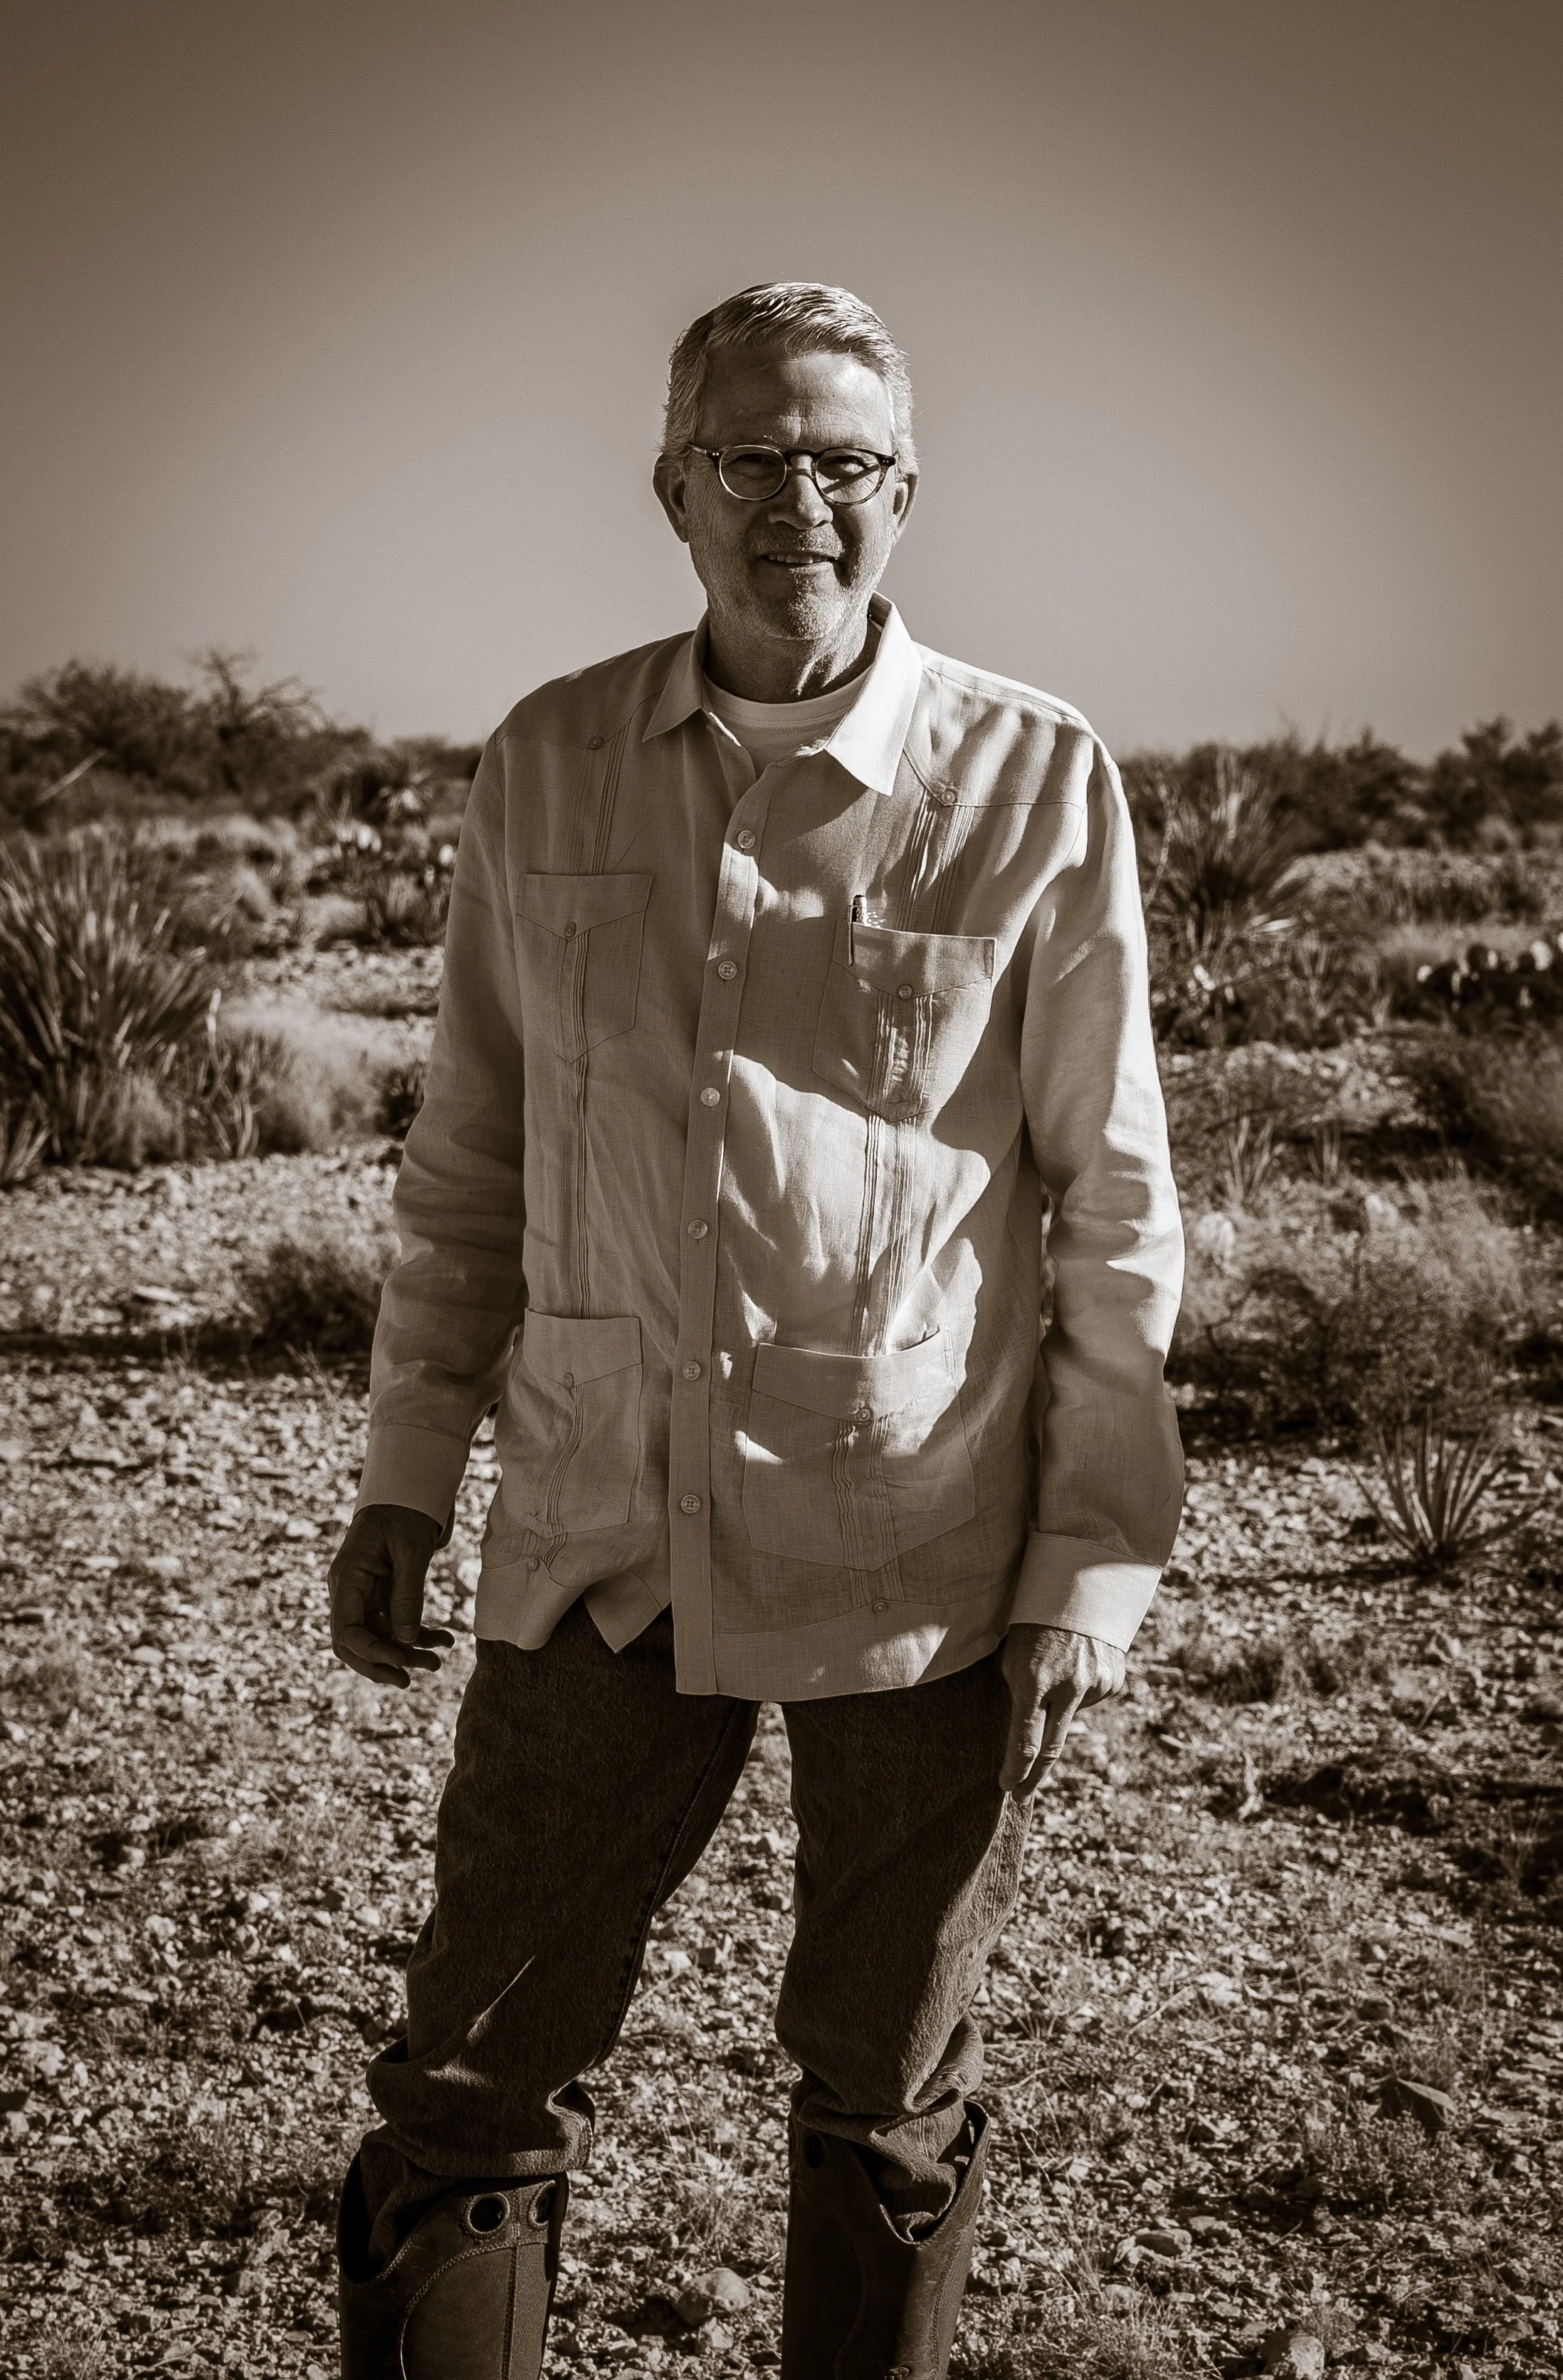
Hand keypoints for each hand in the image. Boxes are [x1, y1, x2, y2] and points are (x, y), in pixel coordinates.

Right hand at [329, 1504, 452, 1687]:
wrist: (410, 1489)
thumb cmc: (406, 1511)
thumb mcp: (411, 1551)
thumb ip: (407, 1594)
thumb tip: (405, 1641)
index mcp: (347, 1579)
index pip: (346, 1632)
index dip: (370, 1654)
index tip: (400, 1663)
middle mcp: (350, 1591)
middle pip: (356, 1643)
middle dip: (384, 1663)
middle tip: (412, 1679)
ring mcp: (365, 1595)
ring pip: (380, 1637)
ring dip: (406, 1652)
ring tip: (438, 1661)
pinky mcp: (383, 1595)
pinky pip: (396, 1624)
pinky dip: (417, 1635)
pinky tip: (444, 1639)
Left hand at [1000, 1623, 1125, 1797]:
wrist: (1080, 1590)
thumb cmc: (1032, 1623)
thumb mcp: (1012, 1655)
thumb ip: (1018, 1694)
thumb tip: (1021, 1734)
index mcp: (1034, 1678)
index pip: (1024, 1739)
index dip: (1014, 1769)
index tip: (1005, 1786)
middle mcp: (1068, 1685)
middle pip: (1050, 1749)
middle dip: (1032, 1777)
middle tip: (1020, 1796)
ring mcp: (1095, 1684)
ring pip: (1070, 1717)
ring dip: (1058, 1708)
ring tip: (1053, 1675)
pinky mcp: (1113, 1681)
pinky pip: (1090, 1699)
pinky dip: (1079, 1692)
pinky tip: (1075, 1668)